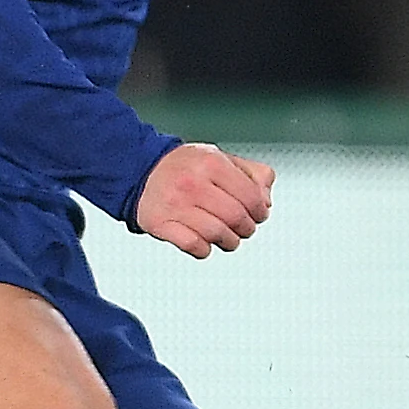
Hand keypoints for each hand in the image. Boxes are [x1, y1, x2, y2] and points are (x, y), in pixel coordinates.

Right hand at [136, 142, 274, 258]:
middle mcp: (192, 183)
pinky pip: (193, 246)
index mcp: (211, 163)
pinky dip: (204, 250)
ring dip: (229, 241)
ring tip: (227, 238)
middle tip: (244, 228)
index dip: (261, 211)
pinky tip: (205, 243)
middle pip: (236, 217)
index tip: (258, 215)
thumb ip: (252, 174)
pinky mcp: (160, 224)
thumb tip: (266, 201)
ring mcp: (175, 205)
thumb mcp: (221, 158)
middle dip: (247, 228)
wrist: (142, 171)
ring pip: (217, 234)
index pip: (251, 197)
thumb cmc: (187, 167)